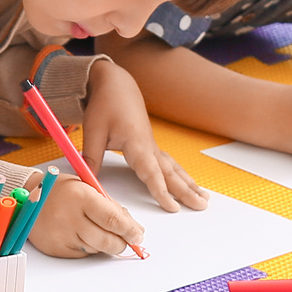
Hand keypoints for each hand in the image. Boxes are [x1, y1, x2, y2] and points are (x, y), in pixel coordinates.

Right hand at [24, 177, 144, 257]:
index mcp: (81, 197)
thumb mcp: (87, 188)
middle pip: (107, 240)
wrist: (26, 198)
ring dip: (103, 244)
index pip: (113, 220)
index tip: (138, 236)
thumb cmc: (62, 191)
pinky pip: (81, 254)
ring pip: (96, 249)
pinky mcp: (55, 248)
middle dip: (122, 243)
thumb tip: (134, 229)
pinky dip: (87, 247)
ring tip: (95, 230)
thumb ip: (111, 207)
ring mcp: (61, 235)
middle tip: (126, 240)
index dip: (130, 231)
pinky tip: (80, 235)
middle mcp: (70, 217)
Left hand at [77, 61, 205, 211]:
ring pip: (174, 168)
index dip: (161, 191)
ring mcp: (152, 146)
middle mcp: (149, 146)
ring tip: (204, 199)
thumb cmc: (105, 105)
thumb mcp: (93, 131)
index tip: (172, 207)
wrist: (116, 84)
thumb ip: (91, 158)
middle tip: (202, 207)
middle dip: (186, 191)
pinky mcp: (150, 145)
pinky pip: (170, 163)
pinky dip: (181, 175)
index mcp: (137, 144)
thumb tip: (87, 182)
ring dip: (189, 184)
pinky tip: (189, 183)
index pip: (151, 173)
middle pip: (170, 173)